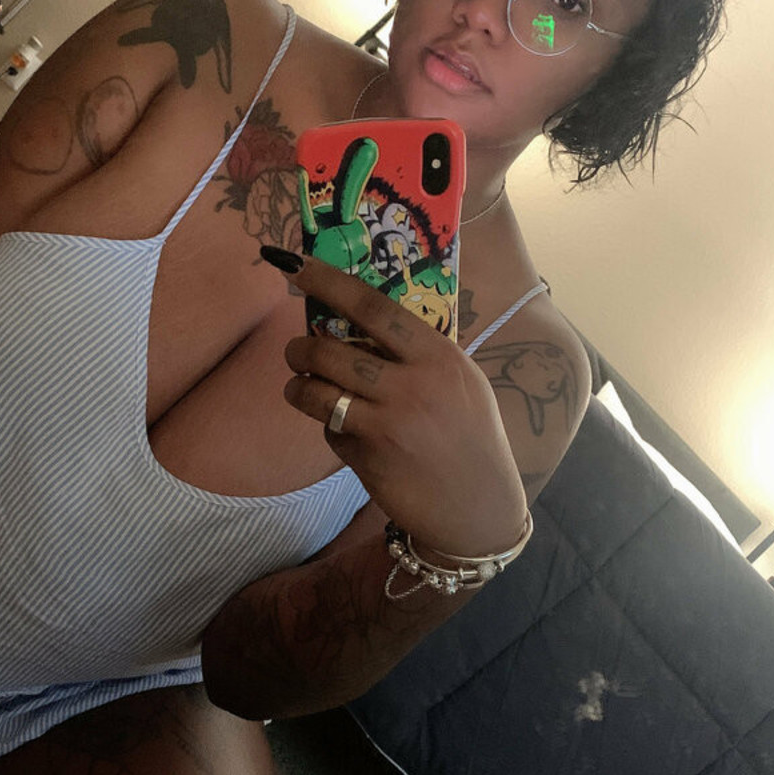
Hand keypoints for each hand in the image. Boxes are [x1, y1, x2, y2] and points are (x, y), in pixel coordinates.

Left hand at [274, 253, 527, 556]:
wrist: (479, 509)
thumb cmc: (470, 439)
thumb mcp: (460, 383)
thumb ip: (418, 354)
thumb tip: (359, 321)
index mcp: (438, 356)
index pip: (373, 306)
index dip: (328, 282)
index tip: (295, 265)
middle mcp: (413, 384)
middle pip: (331, 349)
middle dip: (300, 348)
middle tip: (295, 351)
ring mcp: (389, 422)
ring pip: (316, 391)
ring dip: (298, 386)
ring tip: (300, 387)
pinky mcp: (369, 456)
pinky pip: (330, 430)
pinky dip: (328, 428)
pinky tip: (345, 433)